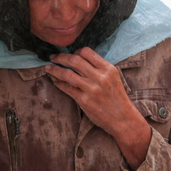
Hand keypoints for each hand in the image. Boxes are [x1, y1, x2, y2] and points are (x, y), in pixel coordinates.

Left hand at [46, 48, 151, 168]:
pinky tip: (55, 82)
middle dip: (60, 57)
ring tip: (48, 68)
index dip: (75, 52)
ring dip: (54, 70)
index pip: (86, 52)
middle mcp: (100, 77)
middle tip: (53, 57)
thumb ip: (98, 68)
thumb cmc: (117, 97)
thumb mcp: (113, 78)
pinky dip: (58, 83)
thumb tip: (78, 59)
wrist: (122, 118)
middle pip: (74, 60)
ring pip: (67, 74)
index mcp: (108, 69)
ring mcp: (91, 89)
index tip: (69, 55)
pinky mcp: (84, 101)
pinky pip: (66, 88)